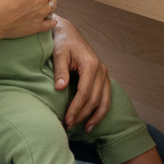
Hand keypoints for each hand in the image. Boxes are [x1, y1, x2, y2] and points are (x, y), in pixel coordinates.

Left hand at [51, 16, 111, 130]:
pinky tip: (91, 122)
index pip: (85, 92)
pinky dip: (100, 111)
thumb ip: (60, 70)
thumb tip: (60, 88)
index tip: (66, 120)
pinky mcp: (103, 77)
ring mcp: (104, 74)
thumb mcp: (58, 53)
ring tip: (84, 129)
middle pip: (94, 99)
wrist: (68, 33)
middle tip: (68, 127)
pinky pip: (105, 97)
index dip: (76, 108)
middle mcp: (101, 70)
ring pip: (104, 101)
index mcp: (90, 65)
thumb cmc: (62, 43)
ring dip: (95, 116)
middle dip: (83, 115)